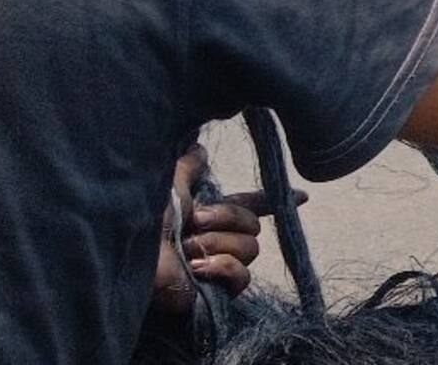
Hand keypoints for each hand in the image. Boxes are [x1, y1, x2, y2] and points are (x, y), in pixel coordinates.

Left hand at [146, 143, 303, 322]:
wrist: (134, 250)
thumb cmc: (146, 215)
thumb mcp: (172, 179)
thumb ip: (190, 164)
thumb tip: (200, 147)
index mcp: (207, 213)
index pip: (249, 205)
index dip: (273, 201)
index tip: (303, 196)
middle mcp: (215, 237)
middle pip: (253, 224)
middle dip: (226, 218)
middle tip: (194, 222)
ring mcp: (217, 264)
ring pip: (250, 248)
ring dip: (217, 244)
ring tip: (186, 250)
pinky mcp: (217, 290)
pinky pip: (241, 276)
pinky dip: (222, 267)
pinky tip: (197, 268)